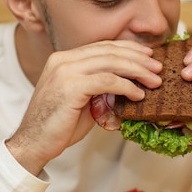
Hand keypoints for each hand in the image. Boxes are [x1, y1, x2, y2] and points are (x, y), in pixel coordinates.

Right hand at [6, 40, 161, 174]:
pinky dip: (127, 86)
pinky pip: (107, 81)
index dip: (128, 49)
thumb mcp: (83, 101)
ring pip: (111, 62)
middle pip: (109, 51)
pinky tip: (138, 95)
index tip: (148, 55)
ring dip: (137, 71)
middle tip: (157, 67)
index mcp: (64, 59)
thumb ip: (101, 88)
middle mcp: (63, 59)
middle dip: (138, 58)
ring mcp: (65, 71)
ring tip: (154, 81)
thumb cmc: (58, 126)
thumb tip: (129, 84)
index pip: (102, 47)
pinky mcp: (70, 86)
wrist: (33, 144)